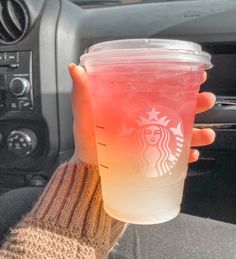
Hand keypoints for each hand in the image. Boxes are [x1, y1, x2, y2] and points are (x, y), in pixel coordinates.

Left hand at [68, 64, 215, 164]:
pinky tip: (191, 156)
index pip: (160, 90)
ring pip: (181, 133)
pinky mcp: (154, 159)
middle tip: (206, 101)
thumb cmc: (87, 142)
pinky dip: (185, 156)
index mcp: (135, 107)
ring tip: (207, 134)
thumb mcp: (84, 115)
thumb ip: (81, 93)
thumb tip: (75, 66)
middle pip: (177, 109)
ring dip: (198, 132)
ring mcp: (152, 141)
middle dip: (196, 104)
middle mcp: (147, 122)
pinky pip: (175, 156)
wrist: (90, 171)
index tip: (195, 76)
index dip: (178, 82)